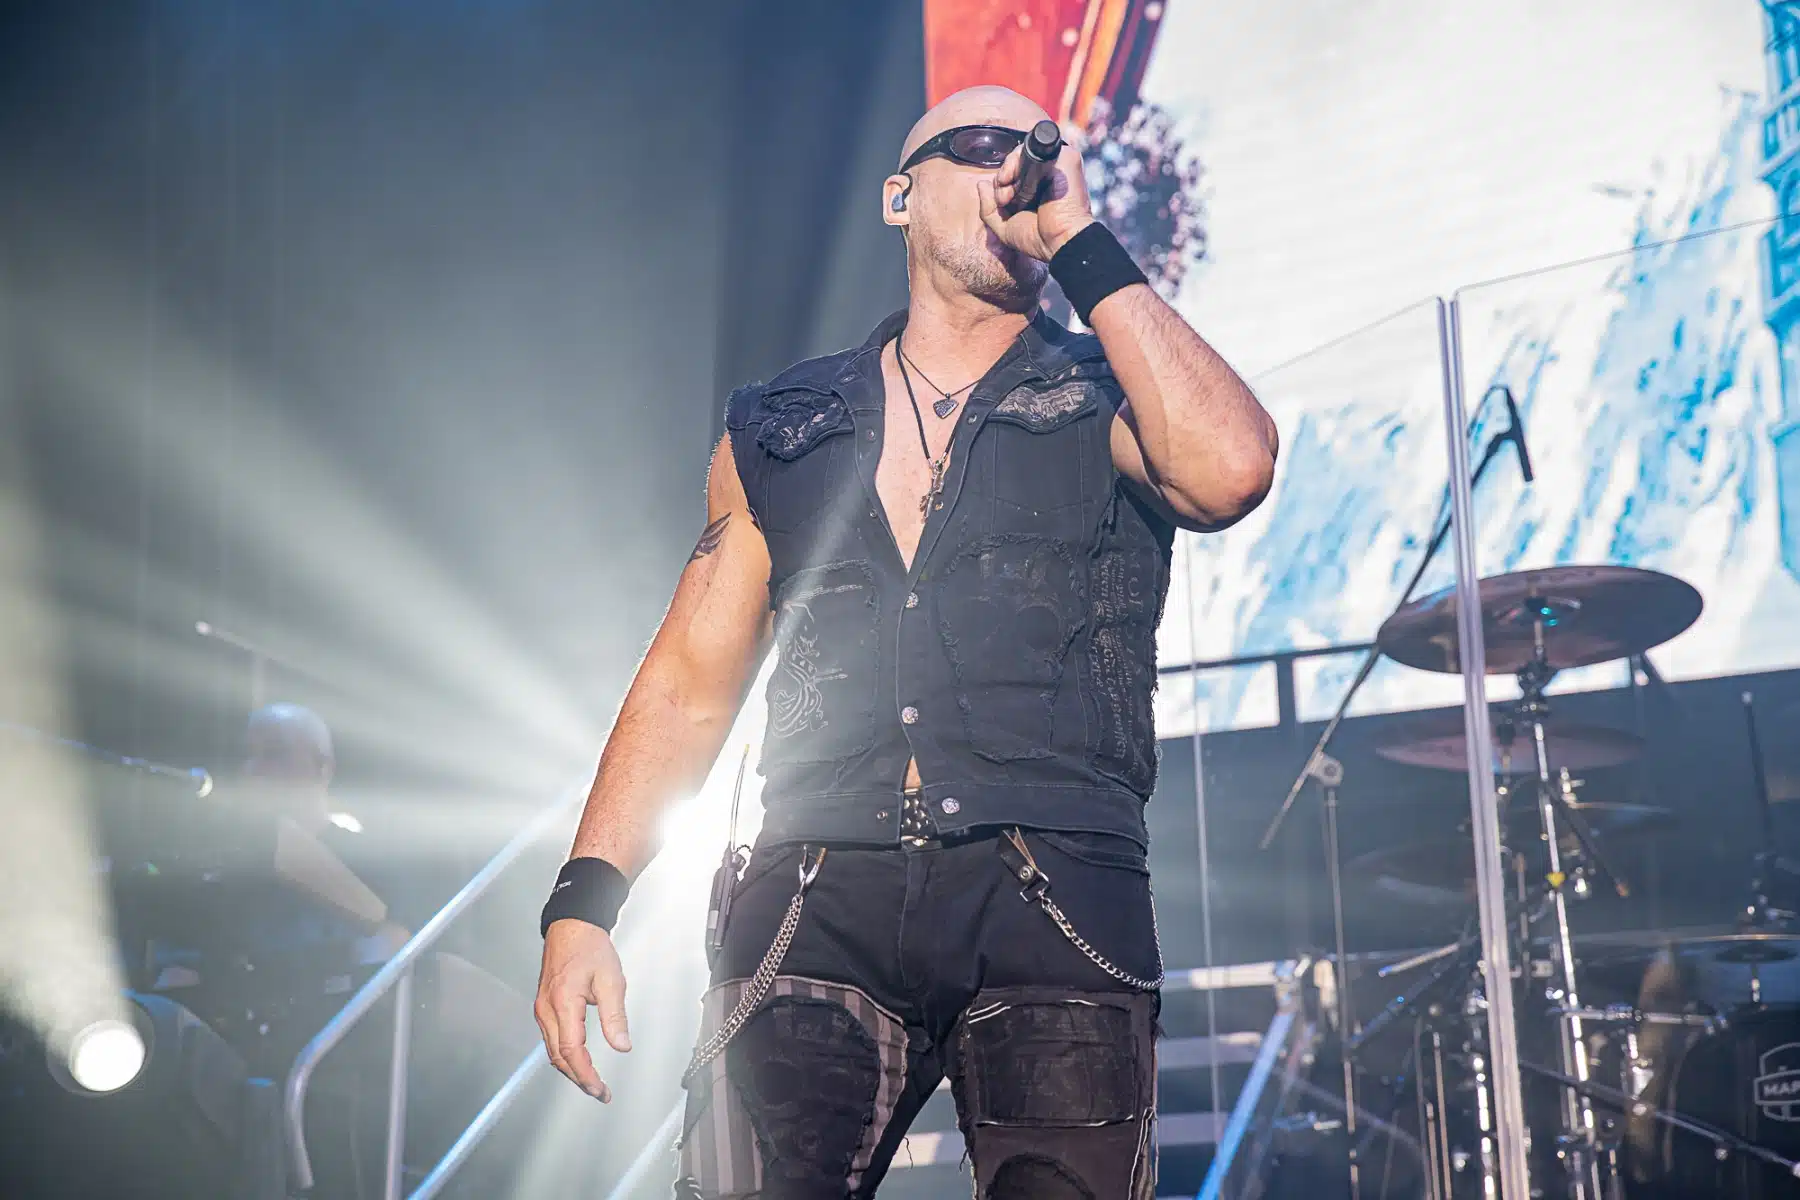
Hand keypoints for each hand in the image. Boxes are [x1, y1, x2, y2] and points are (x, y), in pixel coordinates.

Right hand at [535, 919, 629, 1101]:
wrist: (571, 926)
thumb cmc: (589, 947)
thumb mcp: (611, 979)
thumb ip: (615, 1015)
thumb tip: (621, 1045)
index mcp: (563, 1002)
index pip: (571, 1050)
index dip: (585, 1074)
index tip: (599, 1088)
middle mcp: (547, 1008)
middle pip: (558, 1057)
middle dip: (579, 1079)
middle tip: (599, 1092)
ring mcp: (542, 1008)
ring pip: (552, 1051)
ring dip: (571, 1070)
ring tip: (592, 1082)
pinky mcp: (544, 1006)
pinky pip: (551, 1039)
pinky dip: (564, 1056)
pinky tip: (578, 1061)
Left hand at [976, 136, 1095, 262]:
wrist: (1060, 242)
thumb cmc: (1038, 239)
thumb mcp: (1004, 226)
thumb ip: (988, 207)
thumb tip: (981, 184)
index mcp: (1037, 187)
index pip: (1012, 172)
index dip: (1001, 182)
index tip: (1002, 201)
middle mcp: (1047, 173)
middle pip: (1014, 162)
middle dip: (1001, 181)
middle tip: (1005, 201)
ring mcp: (1056, 163)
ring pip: (1020, 153)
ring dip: (1006, 174)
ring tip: (1010, 197)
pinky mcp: (1065, 157)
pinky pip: (1033, 147)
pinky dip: (1015, 163)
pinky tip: (1015, 183)